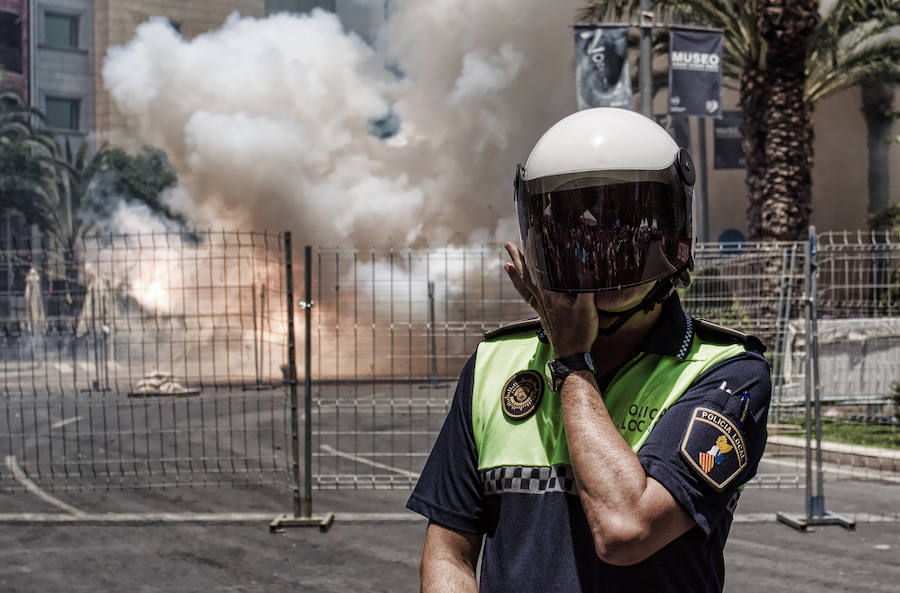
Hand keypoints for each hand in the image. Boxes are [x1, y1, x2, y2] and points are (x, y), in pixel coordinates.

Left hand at [504, 242, 597, 356]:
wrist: (570, 355)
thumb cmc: (579, 332)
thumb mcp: (588, 306)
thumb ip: (586, 284)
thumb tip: (585, 262)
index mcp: (550, 294)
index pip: (536, 270)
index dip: (529, 255)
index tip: (524, 239)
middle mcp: (541, 299)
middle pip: (525, 275)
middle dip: (517, 258)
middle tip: (508, 244)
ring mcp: (540, 307)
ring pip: (524, 286)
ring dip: (515, 273)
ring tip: (507, 262)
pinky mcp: (543, 314)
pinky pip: (528, 297)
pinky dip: (522, 288)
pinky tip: (521, 286)